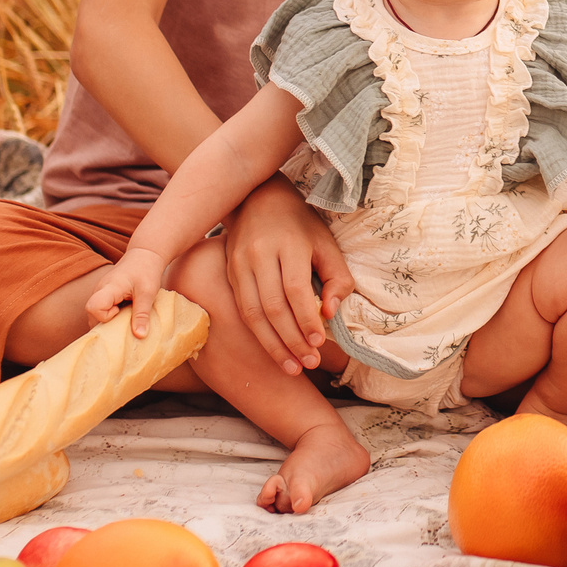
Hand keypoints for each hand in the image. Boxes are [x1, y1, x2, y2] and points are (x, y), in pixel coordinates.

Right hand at [84, 247, 168, 334]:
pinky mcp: (103, 296)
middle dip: (107, 323)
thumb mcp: (148, 293)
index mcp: (109, 288)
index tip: (121, 312)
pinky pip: (100, 311)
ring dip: (109, 321)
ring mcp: (99, 293)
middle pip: (91, 315)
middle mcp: (99, 290)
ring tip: (125, 316)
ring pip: (94, 315)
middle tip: (126, 319)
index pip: (93, 307)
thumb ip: (142, 314)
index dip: (105, 316)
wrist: (144, 256)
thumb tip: (140, 336)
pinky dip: (110, 317)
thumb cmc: (146, 271)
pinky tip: (123, 314)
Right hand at [226, 178, 352, 373]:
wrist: (258, 198)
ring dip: (272, 345)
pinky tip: (274, 350)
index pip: (295, 290)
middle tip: (308, 363)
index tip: (319, 343)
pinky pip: (241, 310)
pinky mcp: (229, 273)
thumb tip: (330, 313)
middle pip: (272, 306)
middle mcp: (259, 254)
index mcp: (287, 244)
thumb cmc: (300, 225)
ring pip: (252, 313)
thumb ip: (337, 278)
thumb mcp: (326, 244)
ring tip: (291, 367)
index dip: (306, 320)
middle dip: (291, 340)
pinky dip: (258, 334)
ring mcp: (239, 264)